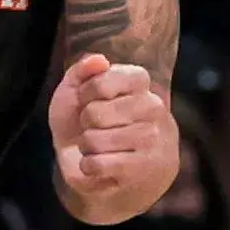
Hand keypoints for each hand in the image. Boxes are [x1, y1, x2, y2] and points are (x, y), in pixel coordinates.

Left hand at [48, 54, 175, 212]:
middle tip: (96, 127)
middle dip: (84, 123)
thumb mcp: (76, 92)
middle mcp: (153, 107)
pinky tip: (100, 165)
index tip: (89, 100)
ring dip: (87, 146)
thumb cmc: (90, 123)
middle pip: (95, 114)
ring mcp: (152, 139)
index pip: (101, 82)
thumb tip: (99, 60)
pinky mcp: (145, 169)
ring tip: (100, 146)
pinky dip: (88, 166)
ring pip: (95, 141)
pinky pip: (98, 164)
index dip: (84, 95)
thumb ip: (82, 70)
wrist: (107, 168)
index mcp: (139, 80)